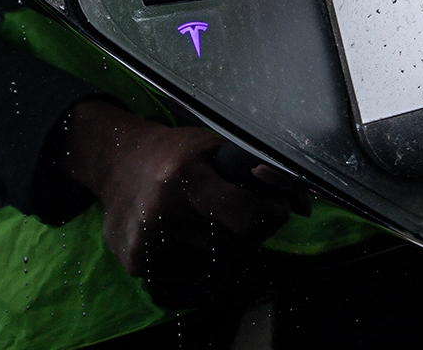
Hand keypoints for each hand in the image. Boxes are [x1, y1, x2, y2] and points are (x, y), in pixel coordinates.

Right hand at [62, 100, 289, 307]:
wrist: (117, 161)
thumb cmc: (175, 152)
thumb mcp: (216, 147)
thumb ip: (259, 170)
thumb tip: (306, 205)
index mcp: (183, 177)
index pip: (245, 215)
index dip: (270, 216)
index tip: (276, 209)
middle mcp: (161, 211)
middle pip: (235, 246)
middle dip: (253, 233)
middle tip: (249, 215)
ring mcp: (146, 241)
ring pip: (215, 265)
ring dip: (226, 248)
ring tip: (214, 221)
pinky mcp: (135, 262)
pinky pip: (190, 275)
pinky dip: (200, 259)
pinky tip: (188, 234)